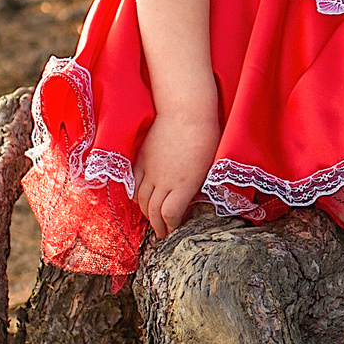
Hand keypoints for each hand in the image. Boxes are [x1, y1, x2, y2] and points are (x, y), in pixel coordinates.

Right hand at [134, 112, 220, 236]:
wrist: (186, 110)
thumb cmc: (206, 136)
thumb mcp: (209, 167)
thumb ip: (197, 188)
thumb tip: (193, 202)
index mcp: (184, 184)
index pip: (170, 215)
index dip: (172, 226)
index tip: (176, 228)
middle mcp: (164, 181)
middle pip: (153, 212)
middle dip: (158, 226)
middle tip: (163, 233)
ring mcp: (150, 169)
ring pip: (141, 200)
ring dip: (146, 212)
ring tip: (153, 218)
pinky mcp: (142, 159)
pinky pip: (134, 183)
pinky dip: (136, 195)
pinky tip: (140, 200)